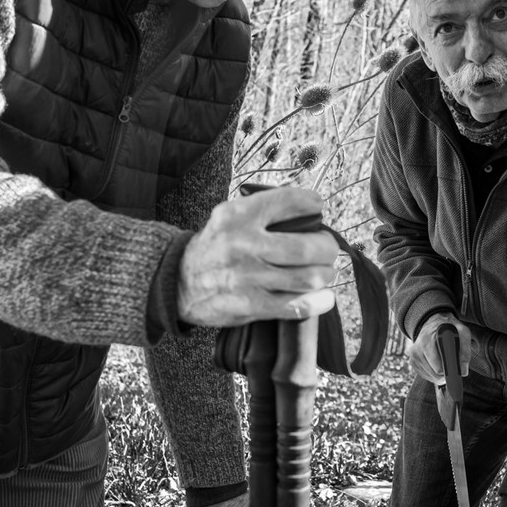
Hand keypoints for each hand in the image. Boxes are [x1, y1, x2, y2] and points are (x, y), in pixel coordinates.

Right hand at [178, 186, 338, 327]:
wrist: (179, 282)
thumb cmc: (216, 246)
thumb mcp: (231, 217)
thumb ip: (265, 211)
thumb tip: (312, 214)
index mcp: (238, 215)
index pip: (289, 201)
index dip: (312, 203)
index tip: (318, 207)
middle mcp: (243, 244)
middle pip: (308, 247)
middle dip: (327, 248)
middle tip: (327, 249)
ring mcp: (248, 277)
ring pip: (308, 278)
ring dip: (325, 275)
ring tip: (324, 272)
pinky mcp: (251, 305)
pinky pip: (298, 305)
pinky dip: (318, 302)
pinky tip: (322, 297)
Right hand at [409, 313, 471, 383]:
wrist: (433, 323)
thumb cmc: (449, 328)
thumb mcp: (461, 331)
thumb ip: (465, 349)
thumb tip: (463, 371)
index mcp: (428, 339)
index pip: (438, 365)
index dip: (449, 370)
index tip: (457, 371)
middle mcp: (418, 348)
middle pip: (435, 373)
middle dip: (447, 373)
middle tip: (454, 366)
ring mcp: (414, 356)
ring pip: (432, 376)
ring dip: (442, 374)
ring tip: (447, 362)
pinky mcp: (412, 362)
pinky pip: (426, 376)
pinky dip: (435, 374)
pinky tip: (439, 364)